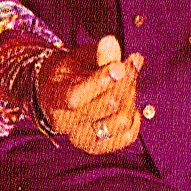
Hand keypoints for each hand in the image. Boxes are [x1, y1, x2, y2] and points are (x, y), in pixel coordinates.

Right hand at [36, 35, 144, 153]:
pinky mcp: (98, 147)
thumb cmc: (70, 73)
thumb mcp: (79, 57)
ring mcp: (82, 139)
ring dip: (131, 98)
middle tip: (131, 64)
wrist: (57, 96)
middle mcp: (66, 123)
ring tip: (129, 83)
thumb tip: (111, 42)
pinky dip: (135, 118)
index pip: (78, 96)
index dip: (102, 80)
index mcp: (55, 98)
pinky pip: (128, 136)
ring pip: (120, 121)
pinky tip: (129, 104)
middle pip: (106, 105)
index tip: (120, 66)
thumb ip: (97, 53)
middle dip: (125, 81)